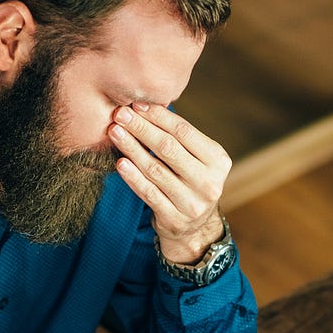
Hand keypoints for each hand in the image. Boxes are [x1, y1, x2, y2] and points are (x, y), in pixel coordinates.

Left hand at [109, 104, 229, 264]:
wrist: (195, 227)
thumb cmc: (190, 181)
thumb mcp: (197, 159)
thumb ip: (180, 138)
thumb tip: (145, 106)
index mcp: (218, 160)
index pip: (184, 132)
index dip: (159, 117)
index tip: (136, 105)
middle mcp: (209, 182)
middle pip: (168, 149)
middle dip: (141, 128)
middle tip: (120, 114)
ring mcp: (193, 203)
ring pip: (155, 170)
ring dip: (132, 148)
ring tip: (115, 133)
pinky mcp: (174, 219)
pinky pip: (149, 193)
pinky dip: (133, 177)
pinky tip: (120, 163)